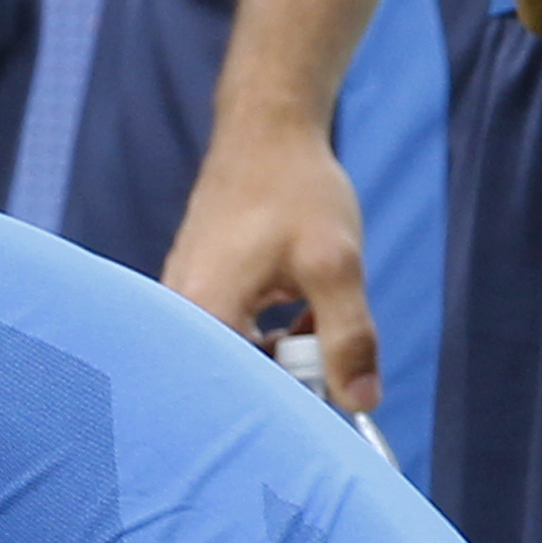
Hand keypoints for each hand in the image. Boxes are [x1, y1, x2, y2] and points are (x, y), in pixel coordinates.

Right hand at [162, 101, 380, 410]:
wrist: (267, 132)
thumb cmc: (294, 189)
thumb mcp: (335, 263)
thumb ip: (350, 336)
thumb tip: (362, 400)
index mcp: (202, 315)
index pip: (237, 399)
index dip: (286, 410)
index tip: (330, 405)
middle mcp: (179, 317)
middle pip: (234, 384)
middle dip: (289, 378)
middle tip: (330, 354)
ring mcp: (184, 306)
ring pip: (240, 360)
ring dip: (286, 351)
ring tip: (314, 312)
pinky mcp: (200, 295)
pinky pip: (236, 337)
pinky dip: (274, 331)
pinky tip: (298, 302)